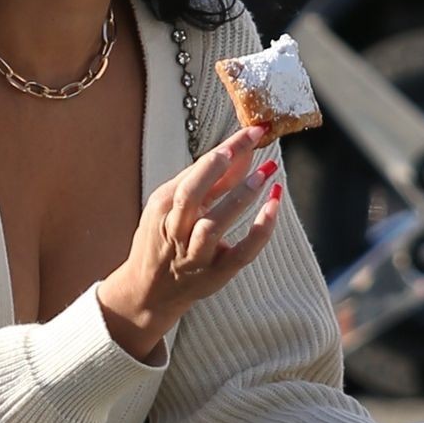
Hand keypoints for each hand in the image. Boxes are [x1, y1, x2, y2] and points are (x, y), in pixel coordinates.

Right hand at [97, 124, 280, 358]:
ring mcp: (194, 256)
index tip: (253, 131)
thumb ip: (208, 182)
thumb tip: (243, 153)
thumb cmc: (164, 239)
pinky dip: (260, 231)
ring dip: (241, 197)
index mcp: (163, 205)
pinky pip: (240, 254)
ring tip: (267, 173)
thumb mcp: (174, 206)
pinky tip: (274, 207)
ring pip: (214, 225)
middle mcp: (175, 230)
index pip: (195, 171)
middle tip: (255, 143)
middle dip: (224, 165)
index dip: (226, 149)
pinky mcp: (215, 276)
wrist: (149, 291)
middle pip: (194, 194)